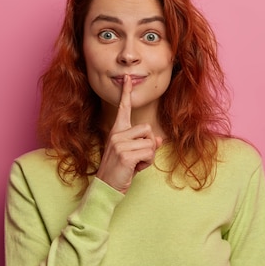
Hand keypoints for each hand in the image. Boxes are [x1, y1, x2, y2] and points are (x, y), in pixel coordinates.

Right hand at [96, 75, 161, 193]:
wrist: (106, 187)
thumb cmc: (120, 171)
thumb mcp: (133, 155)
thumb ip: (145, 144)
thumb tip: (158, 138)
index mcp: (116, 131)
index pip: (123, 108)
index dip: (126, 93)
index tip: (128, 78)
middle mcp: (116, 134)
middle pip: (147, 129)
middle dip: (149, 145)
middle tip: (137, 158)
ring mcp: (119, 144)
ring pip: (150, 142)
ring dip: (148, 156)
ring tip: (135, 164)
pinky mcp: (125, 154)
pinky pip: (149, 153)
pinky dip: (146, 163)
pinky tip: (134, 169)